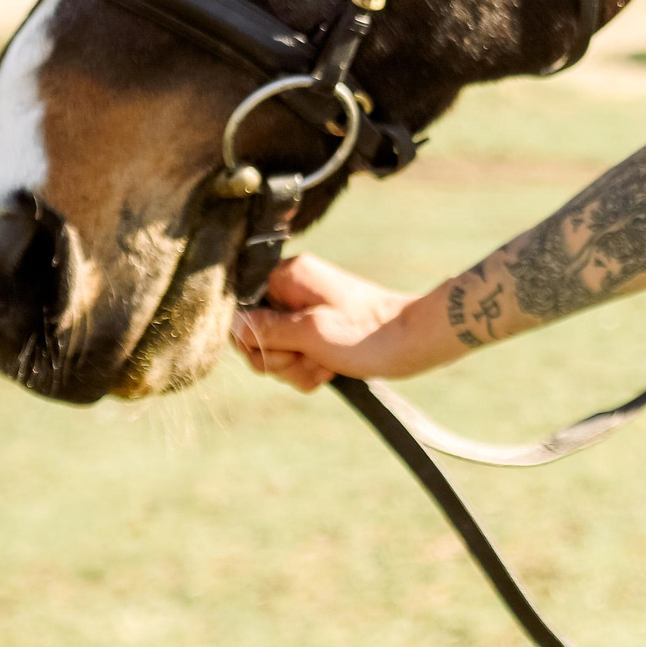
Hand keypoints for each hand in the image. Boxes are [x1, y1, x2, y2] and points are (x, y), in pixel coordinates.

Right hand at [229, 253, 417, 391]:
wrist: (412, 343)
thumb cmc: (366, 333)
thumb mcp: (309, 332)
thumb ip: (266, 329)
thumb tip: (232, 324)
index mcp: (289, 276)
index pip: (242, 307)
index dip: (252, 336)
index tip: (278, 347)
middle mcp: (294, 290)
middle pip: (256, 335)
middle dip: (280, 357)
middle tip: (309, 356)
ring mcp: (306, 313)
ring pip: (276, 353)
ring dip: (298, 368)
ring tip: (326, 363)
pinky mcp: (318, 334)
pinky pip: (296, 360)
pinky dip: (310, 370)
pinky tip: (331, 369)